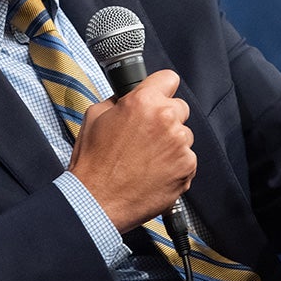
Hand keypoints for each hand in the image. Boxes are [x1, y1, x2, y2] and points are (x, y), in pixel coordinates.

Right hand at [67, 70, 194, 232]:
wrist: (97, 202)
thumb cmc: (93, 163)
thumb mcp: (94, 117)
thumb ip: (118, 101)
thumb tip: (129, 98)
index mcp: (143, 102)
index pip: (168, 78)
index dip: (161, 88)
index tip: (158, 96)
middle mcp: (166, 119)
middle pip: (179, 107)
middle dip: (166, 117)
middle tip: (146, 135)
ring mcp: (180, 145)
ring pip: (184, 135)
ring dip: (171, 143)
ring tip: (147, 159)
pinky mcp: (187, 168)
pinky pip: (186, 159)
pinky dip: (174, 165)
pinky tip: (154, 172)